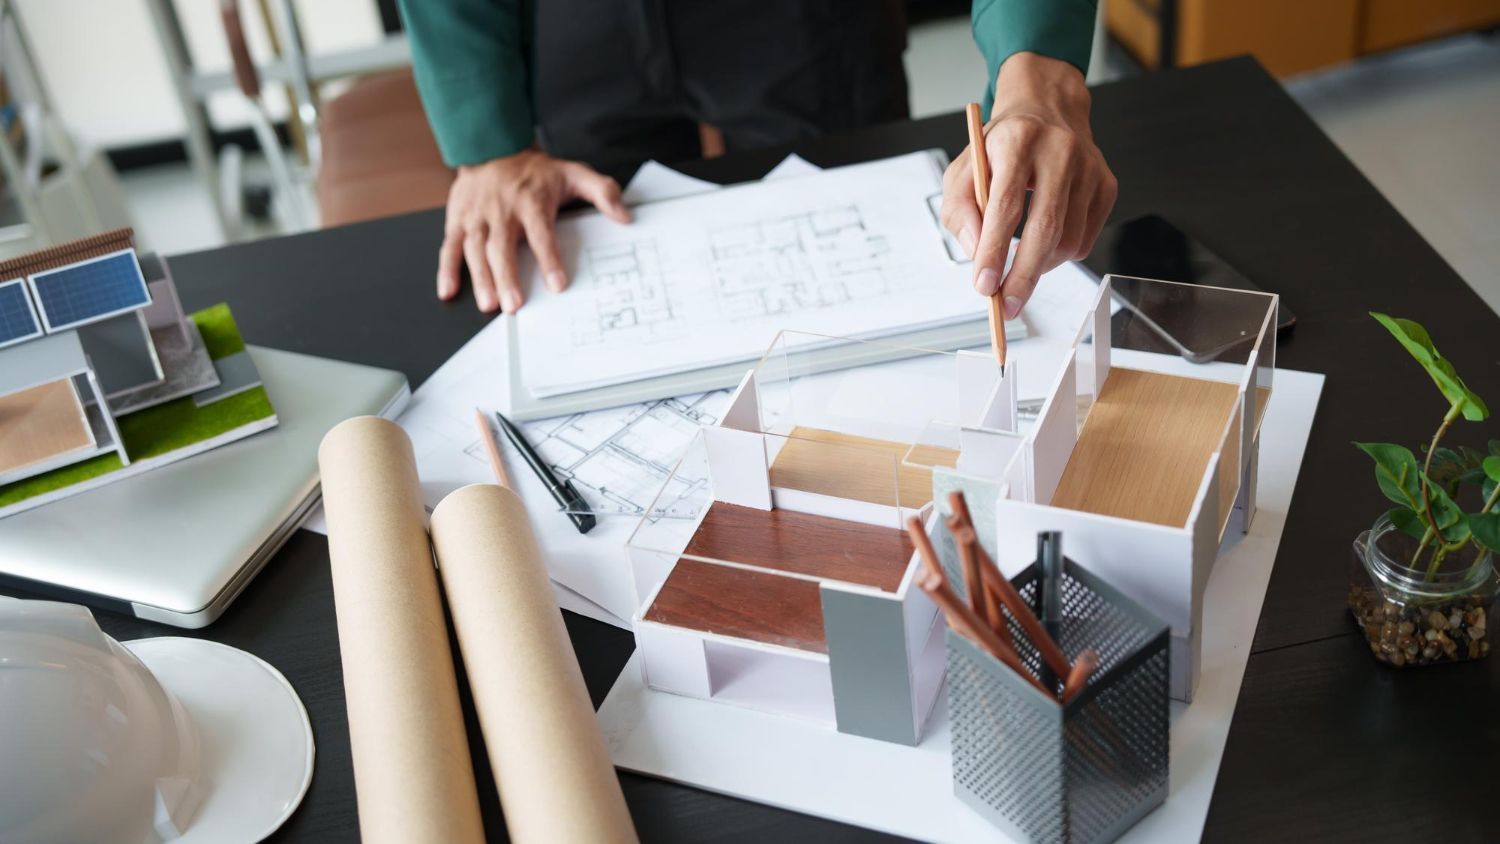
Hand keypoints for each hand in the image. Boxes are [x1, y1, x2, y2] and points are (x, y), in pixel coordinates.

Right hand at [438, 148, 630, 312]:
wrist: (492, 148)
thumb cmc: (535, 171)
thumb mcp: (573, 173)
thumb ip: (602, 192)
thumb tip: (625, 216)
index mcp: (530, 201)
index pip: (541, 233)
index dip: (549, 259)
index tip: (557, 283)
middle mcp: (501, 211)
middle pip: (502, 247)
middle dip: (507, 277)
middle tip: (514, 305)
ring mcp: (476, 217)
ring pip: (475, 250)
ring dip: (480, 279)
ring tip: (489, 304)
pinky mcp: (458, 220)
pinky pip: (450, 246)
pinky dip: (447, 270)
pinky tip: (448, 291)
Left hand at [940, 52, 1116, 318]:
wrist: (1047, 111)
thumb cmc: (1001, 146)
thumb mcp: (964, 170)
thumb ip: (960, 211)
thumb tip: (976, 254)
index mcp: (1017, 141)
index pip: (1005, 205)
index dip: (994, 250)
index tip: (984, 285)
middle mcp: (1059, 150)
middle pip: (1045, 227)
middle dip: (1023, 275)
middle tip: (1006, 306)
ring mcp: (1090, 168)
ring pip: (1068, 240)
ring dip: (1040, 265)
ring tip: (1020, 261)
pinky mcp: (1107, 185)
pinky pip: (1085, 239)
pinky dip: (1060, 254)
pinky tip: (1044, 239)